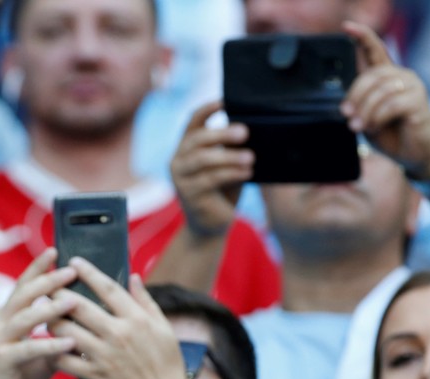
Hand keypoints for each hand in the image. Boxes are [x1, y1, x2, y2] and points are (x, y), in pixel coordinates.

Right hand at [0, 249, 77, 378]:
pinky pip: (28, 348)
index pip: (23, 284)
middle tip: (71, 270)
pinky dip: (50, 345)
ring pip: (25, 317)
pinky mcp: (3, 360)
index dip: (38, 267)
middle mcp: (0, 323)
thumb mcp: (40, 352)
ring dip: (51, 308)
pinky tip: (70, 343)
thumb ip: (56, 336)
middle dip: (48, 280)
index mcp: (8, 316)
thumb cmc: (17, 377)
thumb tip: (86, 324)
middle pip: (24, 293)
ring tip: (74, 301)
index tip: (55, 250)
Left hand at [50, 259, 191, 378]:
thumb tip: (133, 276)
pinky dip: (53, 351)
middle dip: (59, 293)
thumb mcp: (164, 329)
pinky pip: (65, 360)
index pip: (108, 288)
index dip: (88, 272)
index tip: (73, 261)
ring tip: (46, 314)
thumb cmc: (167, 364)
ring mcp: (104, 356)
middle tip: (48, 286)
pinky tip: (48, 344)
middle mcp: (118, 334)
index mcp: (136, 319)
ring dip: (51, 320)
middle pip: (79, 306)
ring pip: (66, 331)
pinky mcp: (94, 376)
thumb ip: (145, 301)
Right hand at [170, 100, 249, 237]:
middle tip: (245, 132)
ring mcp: (181, 178)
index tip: (225, 102)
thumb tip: (247, 130)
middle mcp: (178, 160)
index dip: (208, 109)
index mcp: (186, 148)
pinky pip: (211, 179)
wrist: (210, 225)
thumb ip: (230, 148)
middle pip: (198, 139)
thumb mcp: (226, 165)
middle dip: (222, 134)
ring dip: (230, 157)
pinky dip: (231, 173)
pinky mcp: (190, 195)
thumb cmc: (222, 191)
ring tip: (251, 157)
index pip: (192, 121)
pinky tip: (247, 172)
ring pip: (204, 159)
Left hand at [339, 21, 429, 178]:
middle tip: (347, 115)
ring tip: (359, 126)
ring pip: (380, 91)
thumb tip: (346, 104)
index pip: (375, 50)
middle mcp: (401, 76)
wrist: (414, 156)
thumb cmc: (391, 134)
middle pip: (371, 75)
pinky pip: (391, 104)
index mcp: (387, 77)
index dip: (361, 36)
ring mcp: (412, 86)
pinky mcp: (419, 100)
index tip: (347, 26)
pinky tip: (375, 127)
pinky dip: (378, 117)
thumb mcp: (368, 117)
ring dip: (365, 111)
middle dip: (355, 96)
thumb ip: (360, 104)